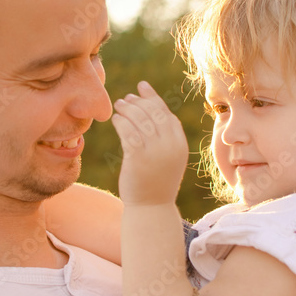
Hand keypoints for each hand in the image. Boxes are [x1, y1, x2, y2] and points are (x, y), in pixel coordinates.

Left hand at [111, 81, 187, 205]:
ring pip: (140, 120)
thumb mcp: (168, 156)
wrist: (151, 207)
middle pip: (153, 113)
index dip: (153, 98)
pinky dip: (121, 122)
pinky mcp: (138, 158)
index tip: (142, 88)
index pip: (166, 113)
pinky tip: (116, 119)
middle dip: (139, 102)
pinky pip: (128, 132)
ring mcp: (155, 151)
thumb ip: (165, 135)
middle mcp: (170, 145)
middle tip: (126, 98)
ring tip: (119, 105)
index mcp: (179, 144)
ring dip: (128, 109)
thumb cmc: (157, 180)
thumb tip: (150, 108)